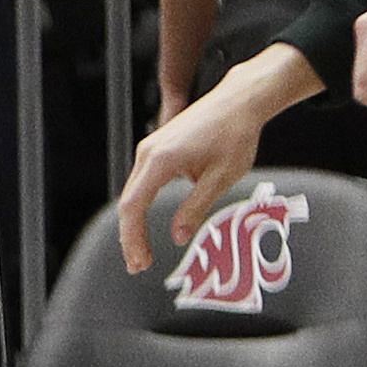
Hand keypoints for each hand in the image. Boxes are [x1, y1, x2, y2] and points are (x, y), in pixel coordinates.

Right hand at [117, 83, 272, 268]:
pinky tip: (147, 220)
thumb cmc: (235, 134)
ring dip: (135, 221)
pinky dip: (141, 204)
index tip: (140, 261)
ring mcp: (150, 147)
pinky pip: (141, 181)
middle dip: (130, 236)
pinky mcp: (158, 146)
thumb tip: (177, 235)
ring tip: (142, 249)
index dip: (134, 238)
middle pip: (128, 201)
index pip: (134, 207)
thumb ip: (195, 208)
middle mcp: (148, 152)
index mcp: (161, 161)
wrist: (239, 101)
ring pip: (133, 191)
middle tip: (138, 264)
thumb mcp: (221, 178)